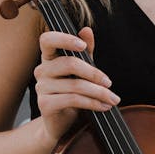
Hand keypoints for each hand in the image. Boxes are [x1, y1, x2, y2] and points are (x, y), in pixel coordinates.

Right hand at [34, 27, 119, 146]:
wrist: (62, 123)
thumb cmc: (73, 93)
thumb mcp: (82, 71)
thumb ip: (86, 52)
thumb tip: (86, 30)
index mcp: (49, 57)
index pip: (48, 39)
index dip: (64, 39)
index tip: (83, 46)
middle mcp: (41, 70)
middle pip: (69, 64)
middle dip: (94, 74)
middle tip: (109, 83)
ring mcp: (41, 87)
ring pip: (75, 85)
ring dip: (99, 92)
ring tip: (112, 99)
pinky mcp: (44, 104)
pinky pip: (73, 99)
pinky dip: (92, 103)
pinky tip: (103, 107)